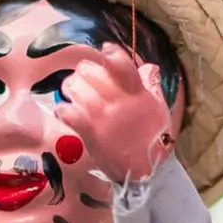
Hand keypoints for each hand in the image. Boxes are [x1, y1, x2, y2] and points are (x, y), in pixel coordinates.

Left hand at [54, 42, 176, 186]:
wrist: (145, 171)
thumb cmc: (152, 139)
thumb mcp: (158, 110)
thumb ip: (151, 87)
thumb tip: (149, 67)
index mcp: (137, 94)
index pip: (122, 65)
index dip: (111, 53)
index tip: (104, 50)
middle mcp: (119, 102)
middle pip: (91, 72)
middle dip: (84, 72)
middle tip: (83, 79)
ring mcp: (103, 117)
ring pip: (76, 88)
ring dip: (70, 88)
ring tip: (72, 94)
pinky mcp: (90, 133)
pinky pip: (69, 113)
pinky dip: (63, 110)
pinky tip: (66, 112)